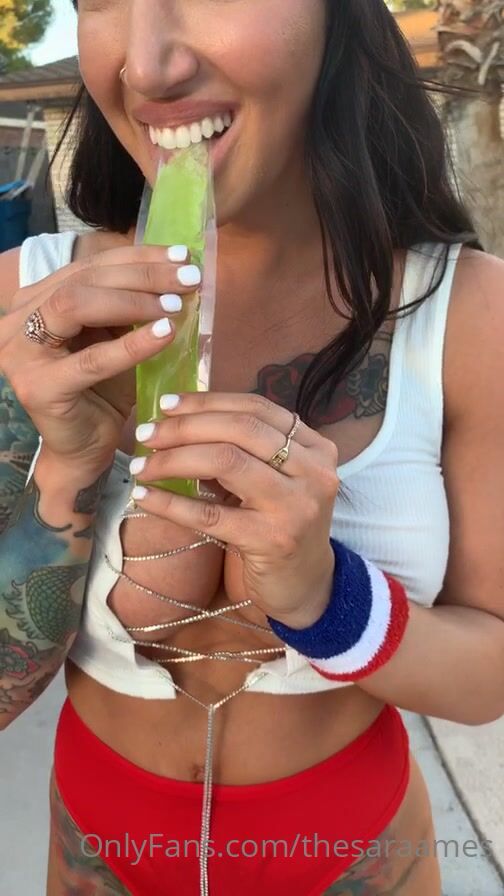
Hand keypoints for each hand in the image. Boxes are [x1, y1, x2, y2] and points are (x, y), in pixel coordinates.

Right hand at [0, 244, 199, 470]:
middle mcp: (19, 321)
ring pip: (76, 305)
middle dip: (141, 275)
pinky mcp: (39, 387)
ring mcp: (22, 353)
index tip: (181, 255)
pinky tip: (165, 333)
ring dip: (133, 301)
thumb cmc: (101, 393)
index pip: (89, 265)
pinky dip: (132, 345)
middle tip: (186, 278)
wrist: (83, 449)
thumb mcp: (114, 339)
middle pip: (83, 279)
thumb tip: (177, 271)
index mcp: (36, 301)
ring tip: (176, 306)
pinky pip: (91, 360)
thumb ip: (129, 307)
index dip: (137, 257)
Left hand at [128, 392, 339, 624]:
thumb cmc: (281, 525)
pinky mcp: (271, 540)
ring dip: (173, 460)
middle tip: (146, 435)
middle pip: (239, 429)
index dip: (207, 402)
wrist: (305, 586)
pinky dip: (170, 503)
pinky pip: (209, 513)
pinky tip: (144, 498)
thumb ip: (244, 450)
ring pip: (225, 461)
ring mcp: (295, 505)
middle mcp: (312, 471)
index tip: (166, 405)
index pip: (256, 408)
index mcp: (314, 448)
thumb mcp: (274, 480)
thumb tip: (179, 421)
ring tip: (142, 466)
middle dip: (185, 428)